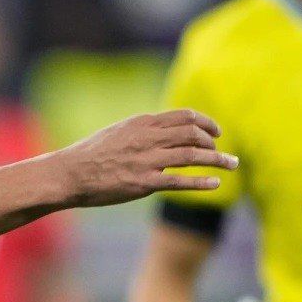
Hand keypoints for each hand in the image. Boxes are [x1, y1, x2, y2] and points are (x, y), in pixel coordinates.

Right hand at [55, 110, 236, 207]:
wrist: (69, 174)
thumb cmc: (89, 155)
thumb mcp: (118, 132)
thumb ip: (141, 131)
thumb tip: (161, 132)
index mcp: (142, 123)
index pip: (184, 116)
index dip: (206, 123)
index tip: (216, 132)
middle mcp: (147, 138)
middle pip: (193, 134)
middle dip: (213, 143)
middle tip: (223, 153)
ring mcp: (146, 160)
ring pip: (193, 156)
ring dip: (217, 160)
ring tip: (232, 165)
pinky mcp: (143, 183)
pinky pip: (180, 181)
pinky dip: (202, 182)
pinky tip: (216, 184)